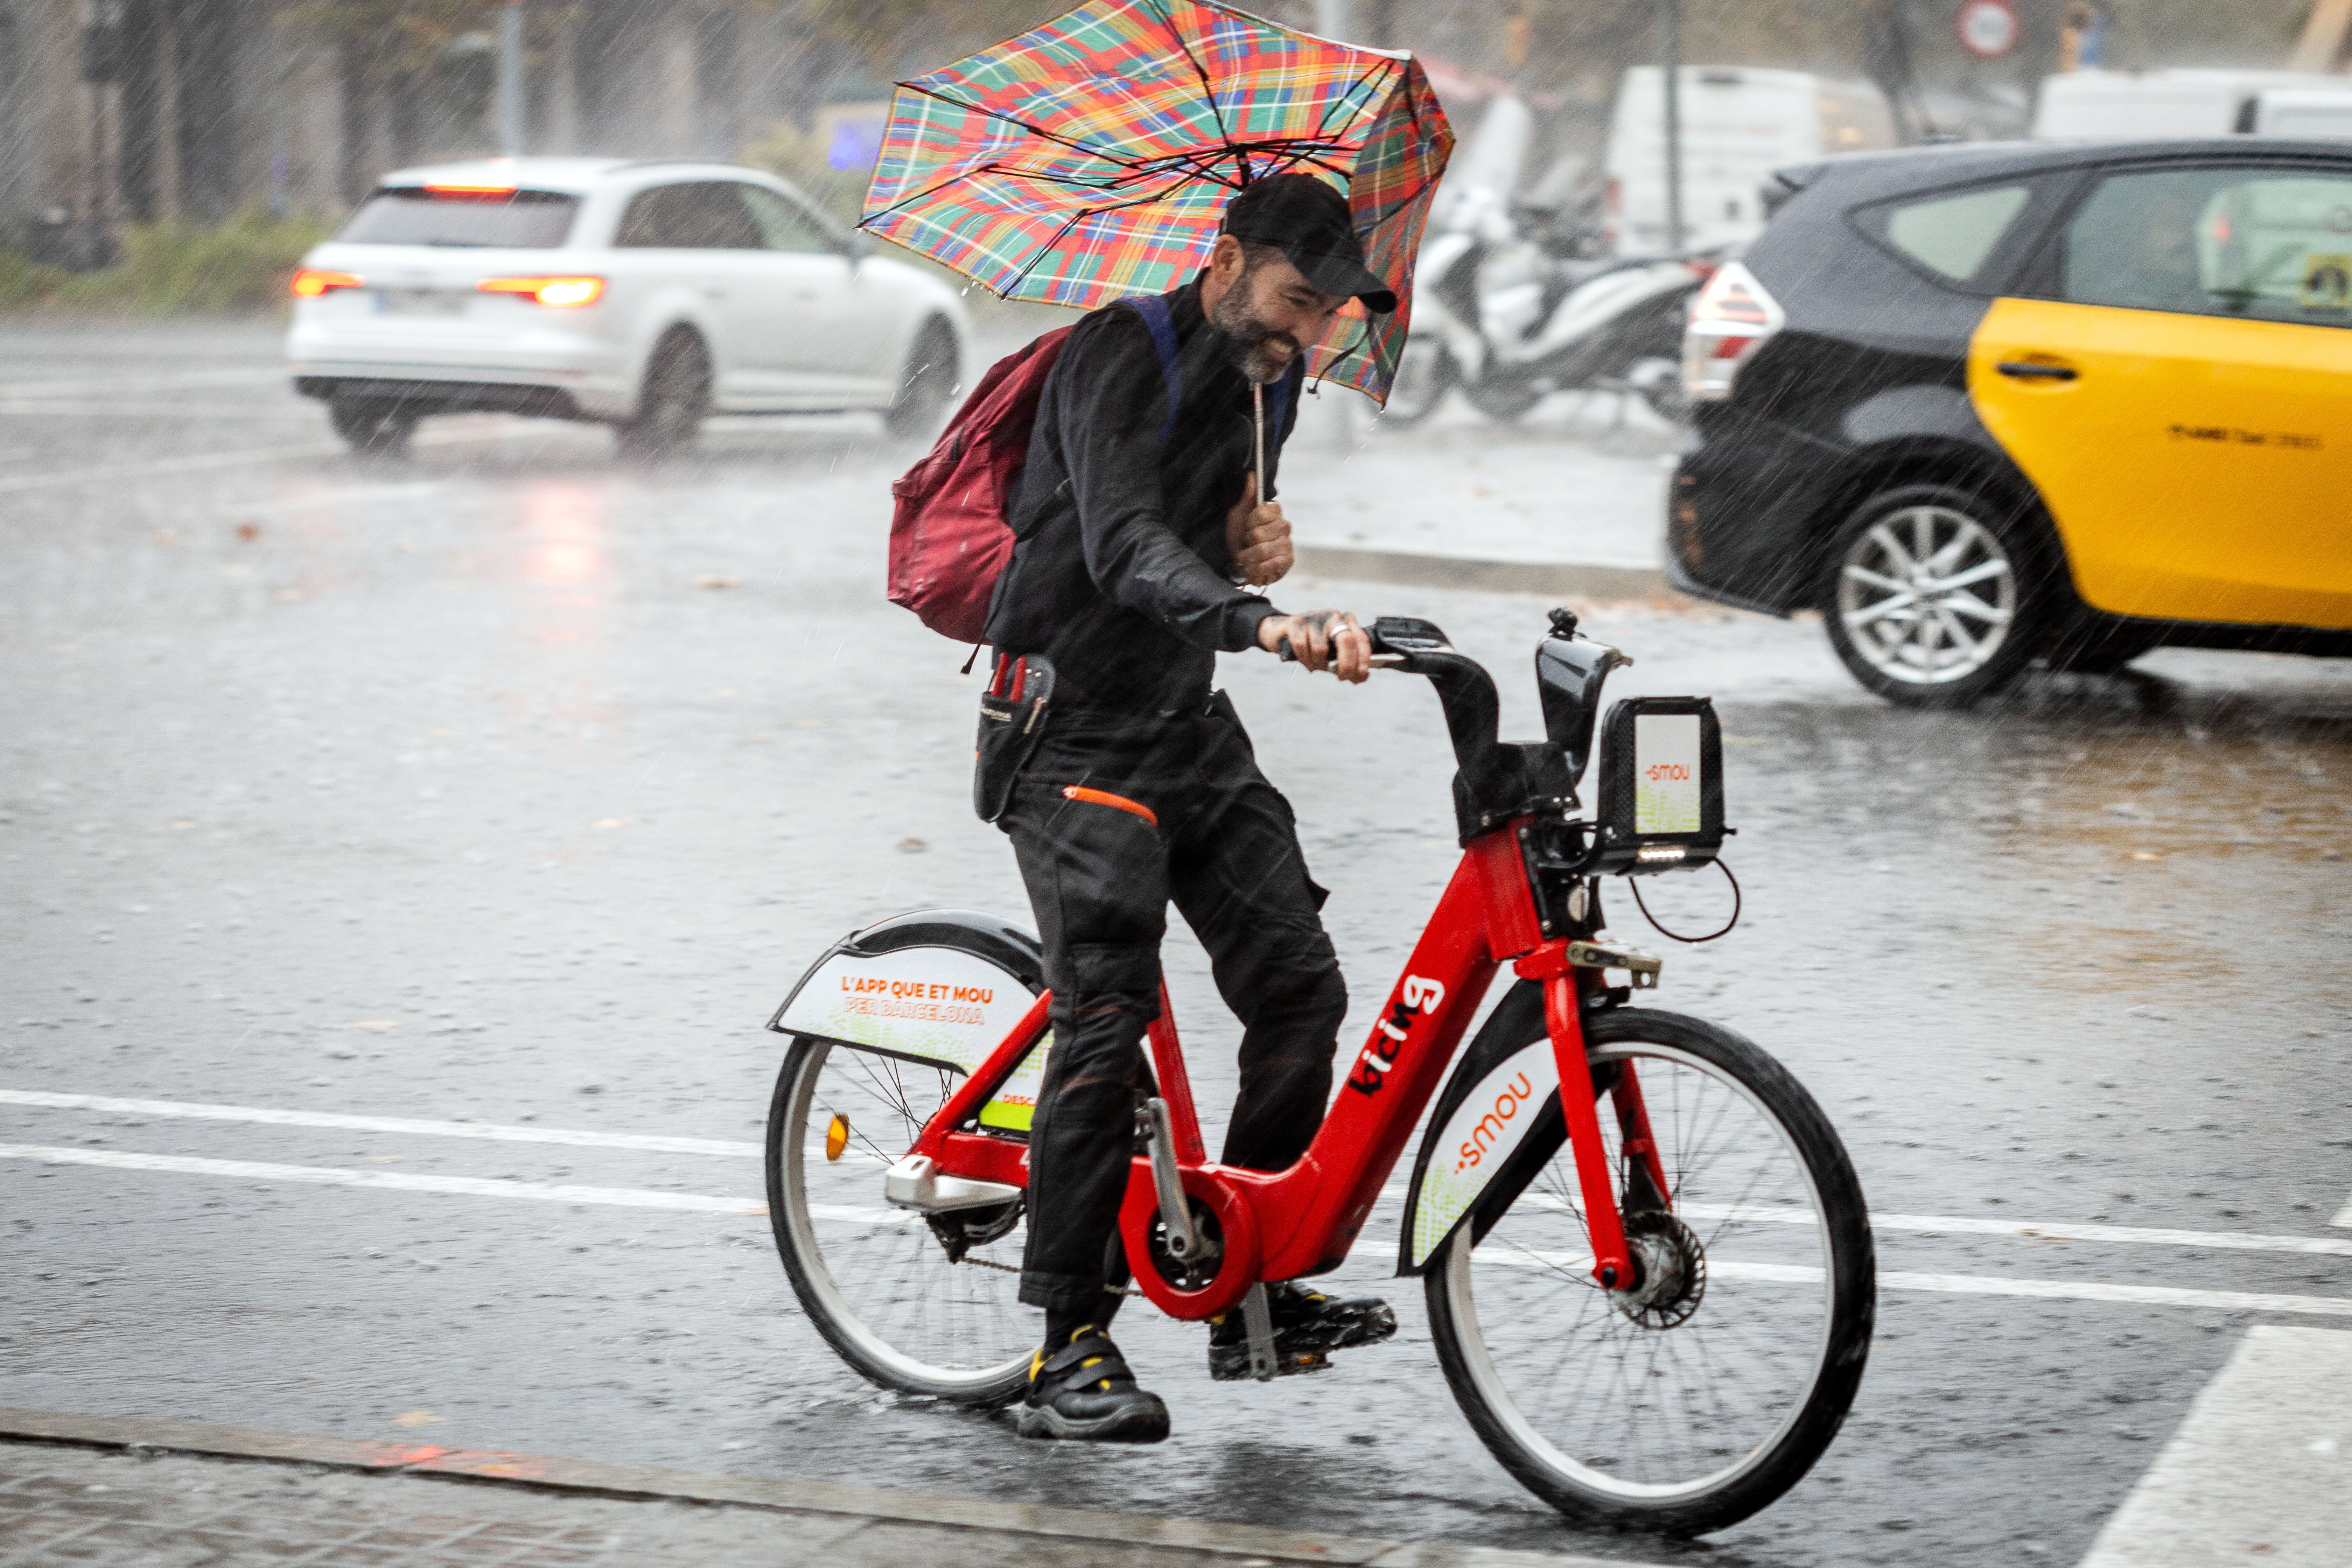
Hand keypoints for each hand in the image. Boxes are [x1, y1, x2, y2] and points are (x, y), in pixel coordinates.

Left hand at [1224, 472, 1292, 587]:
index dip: (1250, 521)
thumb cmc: (1238, 535)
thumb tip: (1252, 475)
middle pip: (1259, 534)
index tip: (1246, 525)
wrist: (1239, 560)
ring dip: (1248, 557)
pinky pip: (1272, 565)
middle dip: (1246, 542)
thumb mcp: (1238, 514)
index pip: (1262, 512)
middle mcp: (1284, 525)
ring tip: (1245, 558)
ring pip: (1263, 551)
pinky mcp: (1288, 561)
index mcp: (1274, 511)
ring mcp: (1287, 544)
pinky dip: (1257, 568)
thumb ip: (1247, 496)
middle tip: (1245, 543)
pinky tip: (1253, 567)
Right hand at [1257, 610, 1371, 683]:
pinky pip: (1301, 645)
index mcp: (1347, 622)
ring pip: (1321, 648)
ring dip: (1317, 663)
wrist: (1281, 632)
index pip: (1361, 640)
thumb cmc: (1312, 645)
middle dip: (1347, 664)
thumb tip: (1360, 678)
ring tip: (1313, 665)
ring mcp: (1315, 617)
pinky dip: (1303, 659)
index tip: (1360, 677)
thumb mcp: (1332, 655)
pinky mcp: (1296, 622)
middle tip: (1342, 678)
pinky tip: (1304, 662)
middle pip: (1347, 640)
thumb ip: (1346, 664)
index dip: (1363, 661)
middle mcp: (1334, 616)